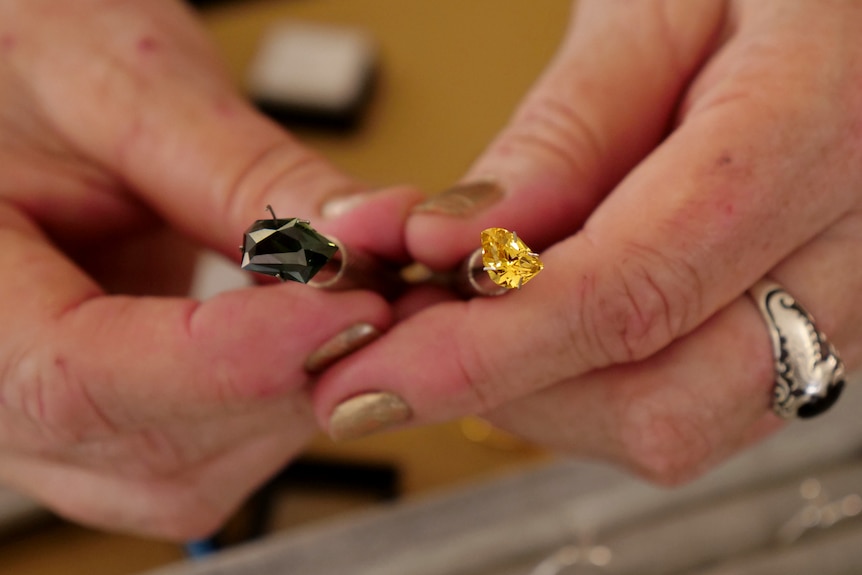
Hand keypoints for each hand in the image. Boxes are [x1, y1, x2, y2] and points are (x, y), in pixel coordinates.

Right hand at [0, 0, 417, 538]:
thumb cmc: (27, 75)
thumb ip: (244, 174)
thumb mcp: (127, 90)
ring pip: (197, 475)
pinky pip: (213, 458)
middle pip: (155, 450)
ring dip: (297, 395)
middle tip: (383, 296)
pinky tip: (313, 327)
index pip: (83, 378)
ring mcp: (58, 425)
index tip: (351, 307)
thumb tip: (359, 244)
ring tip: (350, 300)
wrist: (16, 92)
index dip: (234, 358)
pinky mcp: (119, 420)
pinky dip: (282, 399)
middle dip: (290, 380)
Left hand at [312, 0, 861, 483]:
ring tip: (463, 320)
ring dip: (543, 395)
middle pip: (663, 406)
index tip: (378, 377)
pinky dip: (588, 380)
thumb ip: (565, 134)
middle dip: (511, 395)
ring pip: (679, 424)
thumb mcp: (655, 8)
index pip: (631, 292)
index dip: (487, 353)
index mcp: (816, 131)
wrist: (843, 10)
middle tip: (408, 343)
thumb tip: (462, 241)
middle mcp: (847, 245)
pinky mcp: (803, 315)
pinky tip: (533, 320)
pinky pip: (694, 395)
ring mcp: (833, 296)